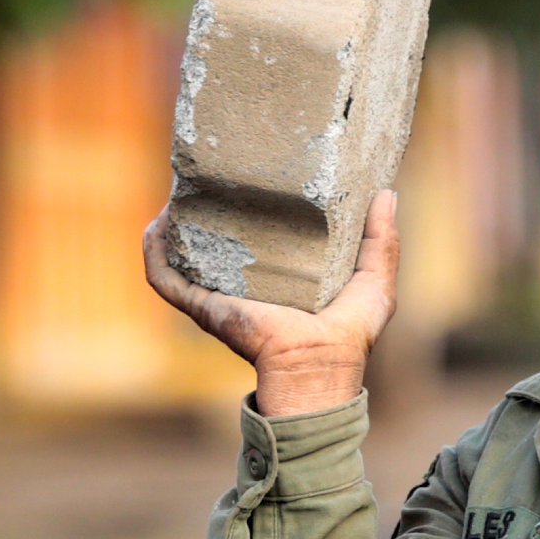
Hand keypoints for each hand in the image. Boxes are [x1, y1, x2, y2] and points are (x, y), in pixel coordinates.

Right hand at [143, 188, 398, 416]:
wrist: (317, 365)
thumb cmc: (349, 334)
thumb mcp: (374, 280)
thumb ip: (382, 240)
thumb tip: (386, 193)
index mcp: (282, 279)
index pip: (262, 239)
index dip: (256, 209)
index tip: (255, 175)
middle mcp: (245, 286)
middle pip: (218, 242)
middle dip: (208, 210)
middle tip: (211, 173)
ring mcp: (219, 296)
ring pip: (182, 255)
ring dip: (171, 227)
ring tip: (176, 191)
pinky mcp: (204, 305)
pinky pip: (164, 278)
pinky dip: (153, 252)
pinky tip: (155, 223)